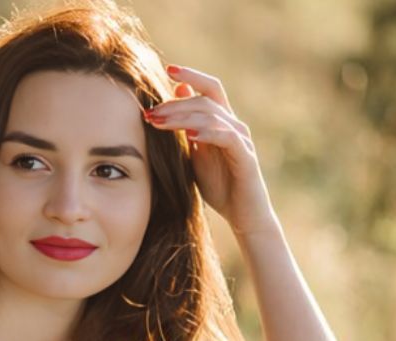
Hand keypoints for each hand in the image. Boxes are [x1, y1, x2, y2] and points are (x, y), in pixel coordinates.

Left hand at [143, 64, 280, 235]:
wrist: (243, 214)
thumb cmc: (219, 186)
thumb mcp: (195, 154)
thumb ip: (185, 129)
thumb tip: (174, 97)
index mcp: (221, 123)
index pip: (208, 89)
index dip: (191, 76)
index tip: (167, 69)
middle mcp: (234, 126)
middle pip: (205, 100)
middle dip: (174, 105)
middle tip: (149, 112)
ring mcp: (241, 141)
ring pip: (212, 116)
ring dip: (183, 118)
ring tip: (159, 123)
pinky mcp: (246, 158)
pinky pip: (227, 138)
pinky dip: (208, 134)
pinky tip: (190, 136)